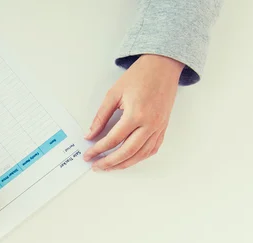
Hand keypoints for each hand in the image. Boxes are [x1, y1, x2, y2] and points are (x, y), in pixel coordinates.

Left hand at [84, 54, 183, 170]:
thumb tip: (90, 135)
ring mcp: (159, 127)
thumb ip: (101, 117)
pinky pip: (152, 149)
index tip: (88, 155)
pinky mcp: (163, 127)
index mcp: (136, 114)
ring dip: (124, 164)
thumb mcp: (113, 94)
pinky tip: (128, 160)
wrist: (163, 66)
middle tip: (96, 166)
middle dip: (109, 162)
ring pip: (141, 154)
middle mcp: (150, 123)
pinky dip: (139, 157)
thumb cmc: (139, 76)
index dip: (98, 150)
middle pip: (127, 152)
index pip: (113, 139)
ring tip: (109, 167)